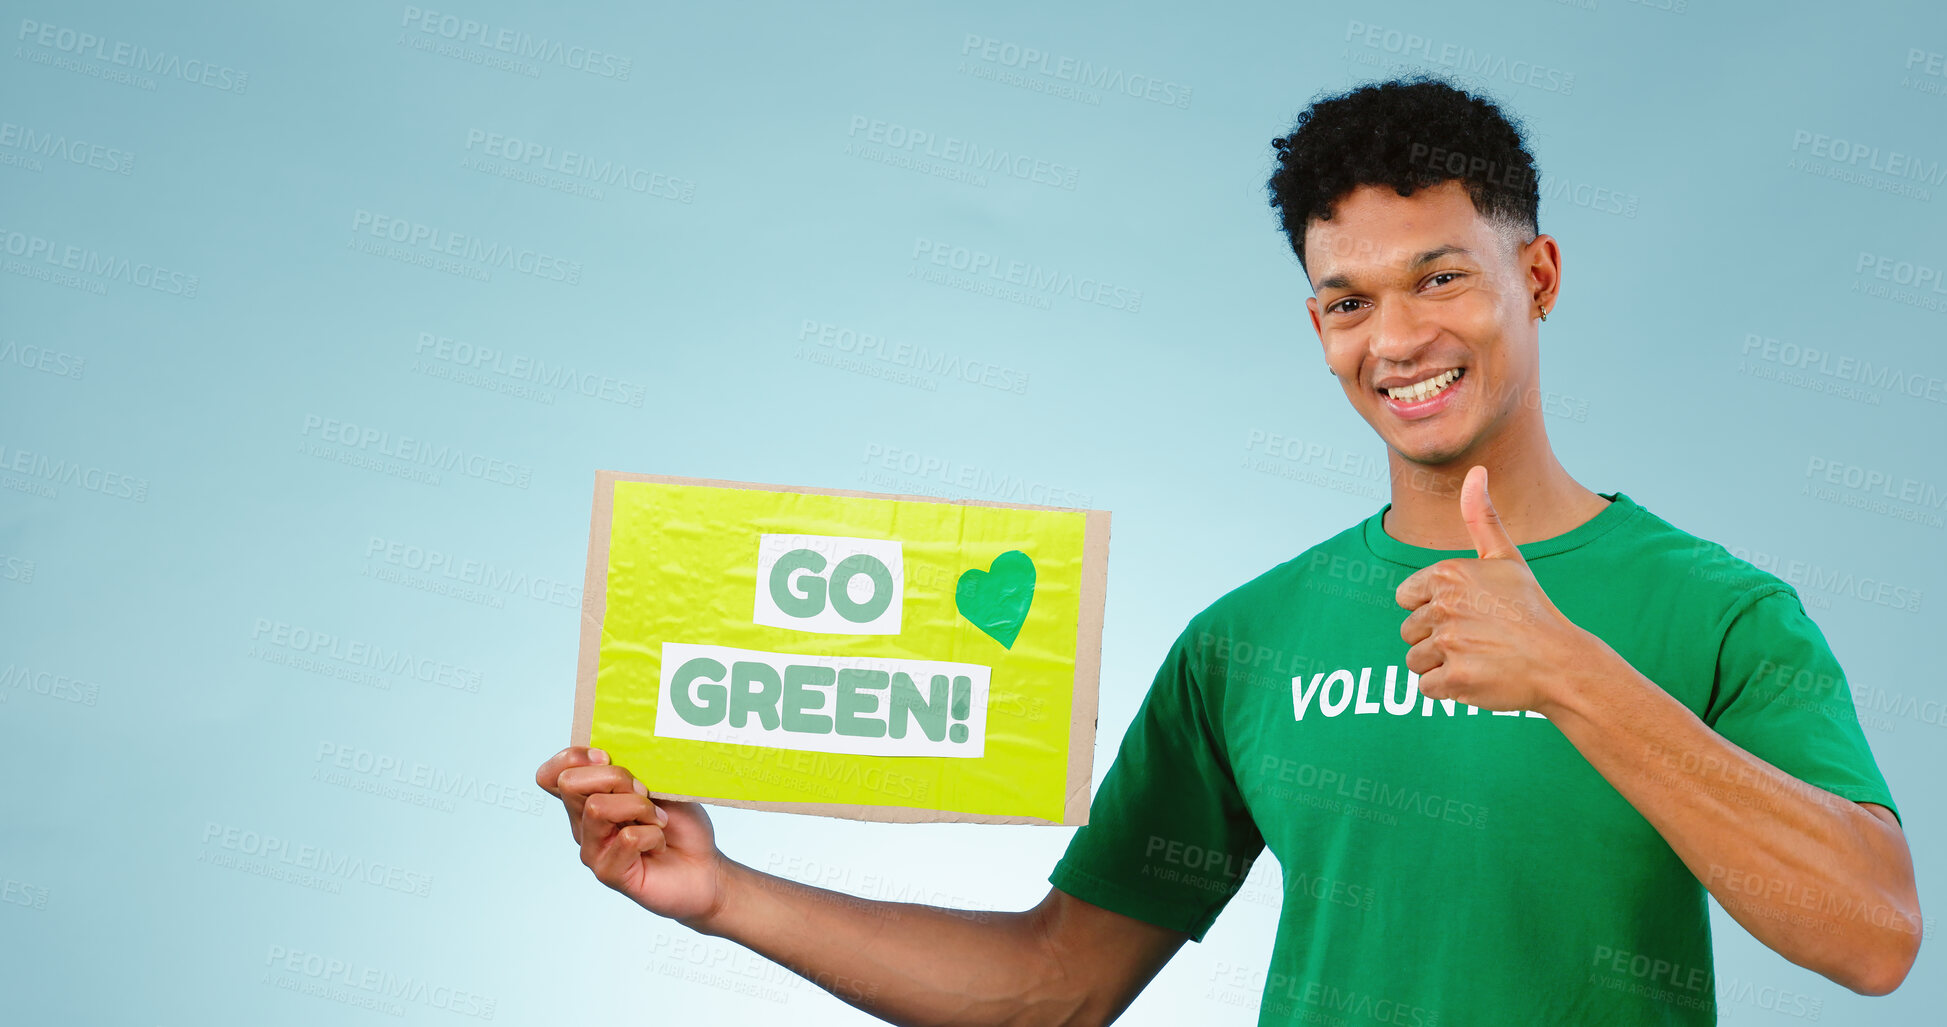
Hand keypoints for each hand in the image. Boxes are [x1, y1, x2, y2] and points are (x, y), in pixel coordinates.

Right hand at [536, 746, 724, 926]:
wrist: (704, 869)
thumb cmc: (682, 826)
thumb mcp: (661, 786)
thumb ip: (634, 770)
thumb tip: (615, 752)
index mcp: (589, 798)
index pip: (552, 774)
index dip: (574, 757)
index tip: (608, 757)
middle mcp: (583, 823)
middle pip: (570, 782)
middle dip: (615, 777)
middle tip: (645, 792)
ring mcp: (592, 849)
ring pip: (597, 807)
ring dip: (639, 806)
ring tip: (659, 820)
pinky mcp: (608, 872)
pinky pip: (627, 838)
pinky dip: (653, 834)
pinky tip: (659, 844)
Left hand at [1393, 465, 1605, 713]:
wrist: (1561, 662)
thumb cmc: (1531, 610)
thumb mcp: (1507, 559)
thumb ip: (1482, 518)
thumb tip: (1476, 471)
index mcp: (1448, 574)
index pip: (1406, 598)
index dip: (1431, 609)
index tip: (1464, 614)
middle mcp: (1444, 606)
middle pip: (1409, 631)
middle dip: (1436, 640)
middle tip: (1476, 639)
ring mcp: (1449, 644)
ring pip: (1415, 660)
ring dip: (1441, 665)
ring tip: (1478, 658)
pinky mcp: (1455, 679)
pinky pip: (1427, 688)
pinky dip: (1448, 689)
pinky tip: (1477, 678)